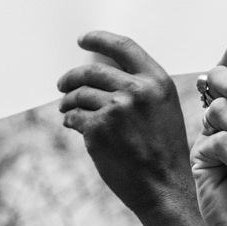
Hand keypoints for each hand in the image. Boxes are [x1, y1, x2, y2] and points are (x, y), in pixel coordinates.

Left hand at [55, 32, 194, 220]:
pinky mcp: (98, 129)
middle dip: (72, 77)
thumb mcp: (164, 110)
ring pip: (79, 94)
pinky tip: (72, 125)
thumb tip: (103, 73)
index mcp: (157, 81)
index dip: (99, 39)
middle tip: (62, 84)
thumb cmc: (164, 151)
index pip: (123, 47)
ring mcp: (116, 109)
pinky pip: (74, 117)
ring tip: (67, 109)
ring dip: (68, 101)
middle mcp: (137, 90)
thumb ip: (141, 88)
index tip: (82, 40)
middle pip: (92, 71)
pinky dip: (70, 119)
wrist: (164, 186)